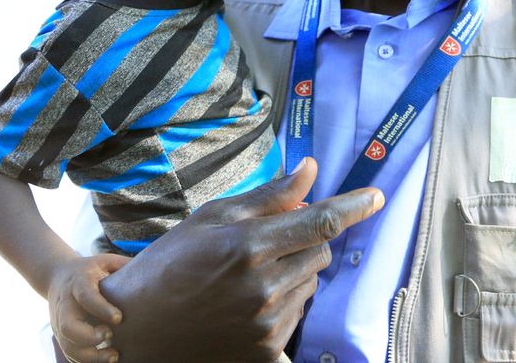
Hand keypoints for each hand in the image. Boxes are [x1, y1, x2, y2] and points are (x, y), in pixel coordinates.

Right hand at [49, 253, 130, 362]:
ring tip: (113, 356)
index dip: (101, 308)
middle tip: (110, 336)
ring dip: (90, 356)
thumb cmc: (90, 270)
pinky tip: (104, 360)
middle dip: (89, 336)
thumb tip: (153, 267)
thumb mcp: (104, 261)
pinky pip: (70, 353)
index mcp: (78, 282)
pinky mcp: (61, 336)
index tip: (119, 318)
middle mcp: (66, 304)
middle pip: (69, 326)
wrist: (57, 276)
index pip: (85, 296)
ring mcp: (60, 322)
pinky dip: (85, 361)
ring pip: (68, 345)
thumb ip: (123, 265)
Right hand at [100, 158, 383, 362]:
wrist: (138, 329)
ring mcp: (266, 325)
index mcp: (247, 247)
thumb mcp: (211, 218)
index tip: (376, 197)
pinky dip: (284, 303)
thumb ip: (268, 197)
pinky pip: (298, 317)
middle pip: (318, 252)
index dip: (353, 207)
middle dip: (304, 239)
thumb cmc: (169, 264)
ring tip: (248, 275)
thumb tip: (310, 170)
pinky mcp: (265, 353)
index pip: (318, 222)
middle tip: (266, 241)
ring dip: (294, 272)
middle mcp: (262, 288)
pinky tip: (248, 303)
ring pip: (310, 284)